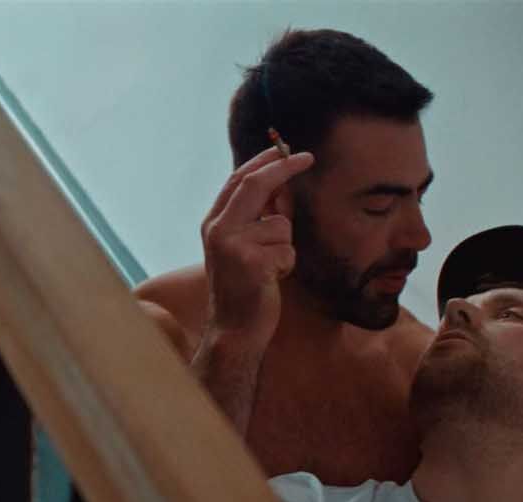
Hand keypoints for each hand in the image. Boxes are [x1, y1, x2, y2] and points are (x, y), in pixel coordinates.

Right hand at [200, 146, 315, 348]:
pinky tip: (271, 280)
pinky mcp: (252, 263)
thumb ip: (255, 217)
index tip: (286, 150)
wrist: (233, 330)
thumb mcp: (241, 247)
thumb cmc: (243, 287)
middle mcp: (218, 229)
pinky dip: (288, 265)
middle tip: (308, 157)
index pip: (239, 180)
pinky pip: (287, 250)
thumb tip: (281, 185)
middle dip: (284, 167)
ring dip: (286, 246)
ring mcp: (233, 245)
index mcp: (214, 222)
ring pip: (280, 224)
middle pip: (256, 185)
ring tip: (270, 268)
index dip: (264, 162)